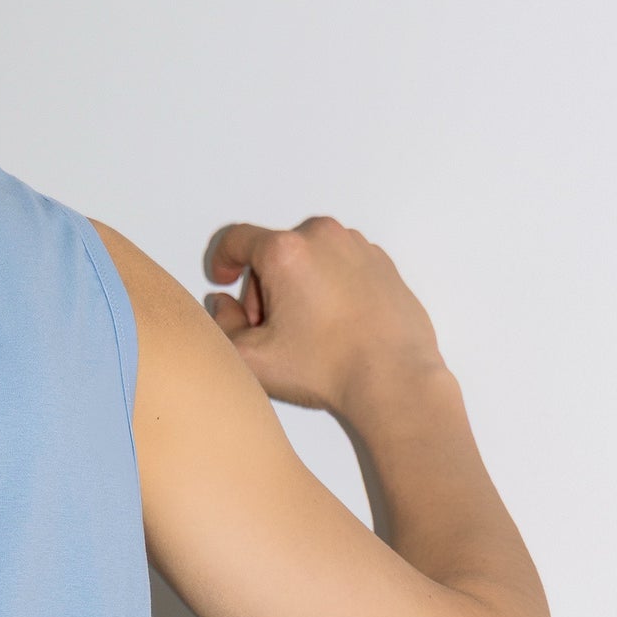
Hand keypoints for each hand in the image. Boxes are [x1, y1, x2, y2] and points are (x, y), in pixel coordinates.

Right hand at [204, 216, 445, 420]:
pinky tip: (335, 325)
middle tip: (271, 329)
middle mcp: (324, 237)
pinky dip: (330, 286)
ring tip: (307, 330)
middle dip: (264, 286)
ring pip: (309, 256)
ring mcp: (358, 247)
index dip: (222, 260)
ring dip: (298, 284)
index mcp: (286, 251)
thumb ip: (222, 325)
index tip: (224, 278)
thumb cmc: (329, 367)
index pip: (236, 239)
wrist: (395, 379)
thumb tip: (224, 305)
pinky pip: (341, 265)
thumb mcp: (252, 357)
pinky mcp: (382, 264)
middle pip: (274, 251)